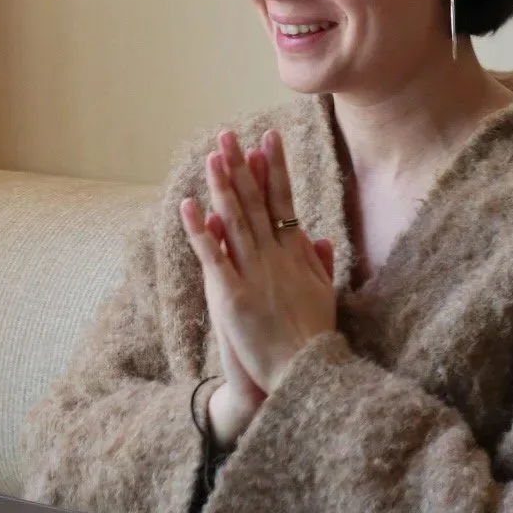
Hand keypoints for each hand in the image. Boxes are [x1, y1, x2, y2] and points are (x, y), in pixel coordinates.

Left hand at [181, 128, 335, 409]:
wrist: (305, 377)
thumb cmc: (312, 339)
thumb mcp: (324, 296)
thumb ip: (319, 264)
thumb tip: (317, 236)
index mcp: (296, 255)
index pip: (284, 201)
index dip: (274, 168)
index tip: (267, 139)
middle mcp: (275, 258)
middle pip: (256, 203)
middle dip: (242, 167)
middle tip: (229, 135)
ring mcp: (254, 275)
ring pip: (235, 221)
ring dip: (222, 187)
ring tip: (212, 156)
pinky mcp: (232, 297)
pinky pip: (212, 257)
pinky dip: (200, 231)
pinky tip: (188, 206)